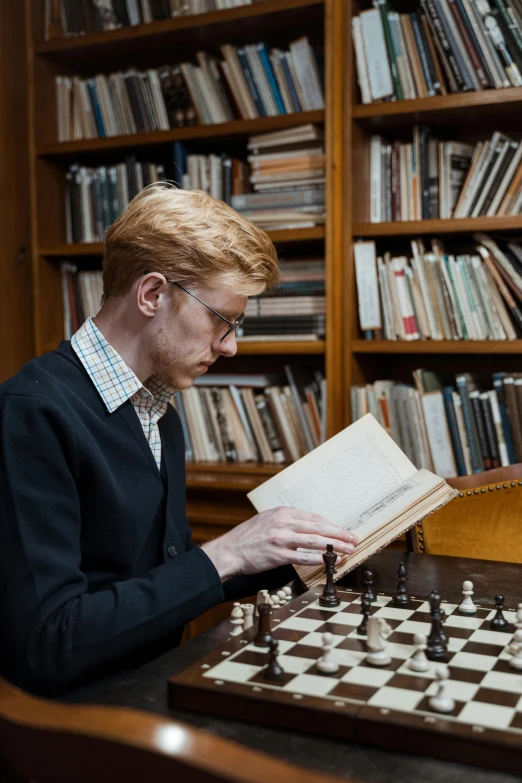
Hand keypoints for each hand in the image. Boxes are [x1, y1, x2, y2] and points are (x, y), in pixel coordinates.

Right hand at [200, 506, 357, 580]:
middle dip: (339, 534)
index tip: (343, 531)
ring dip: (334, 547)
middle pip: (318, 527)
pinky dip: (318, 559)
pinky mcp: (278, 555)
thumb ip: (288, 522)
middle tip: (354, 539)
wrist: (229, 550)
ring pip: (315, 541)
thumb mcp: (268, 520)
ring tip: (348, 551)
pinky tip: (329, 562)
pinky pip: (303, 557)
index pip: (314, 518)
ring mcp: (281, 539)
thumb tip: (310, 527)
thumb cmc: (248, 537)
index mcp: (283, 513)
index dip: (332, 525)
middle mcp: (283, 523)